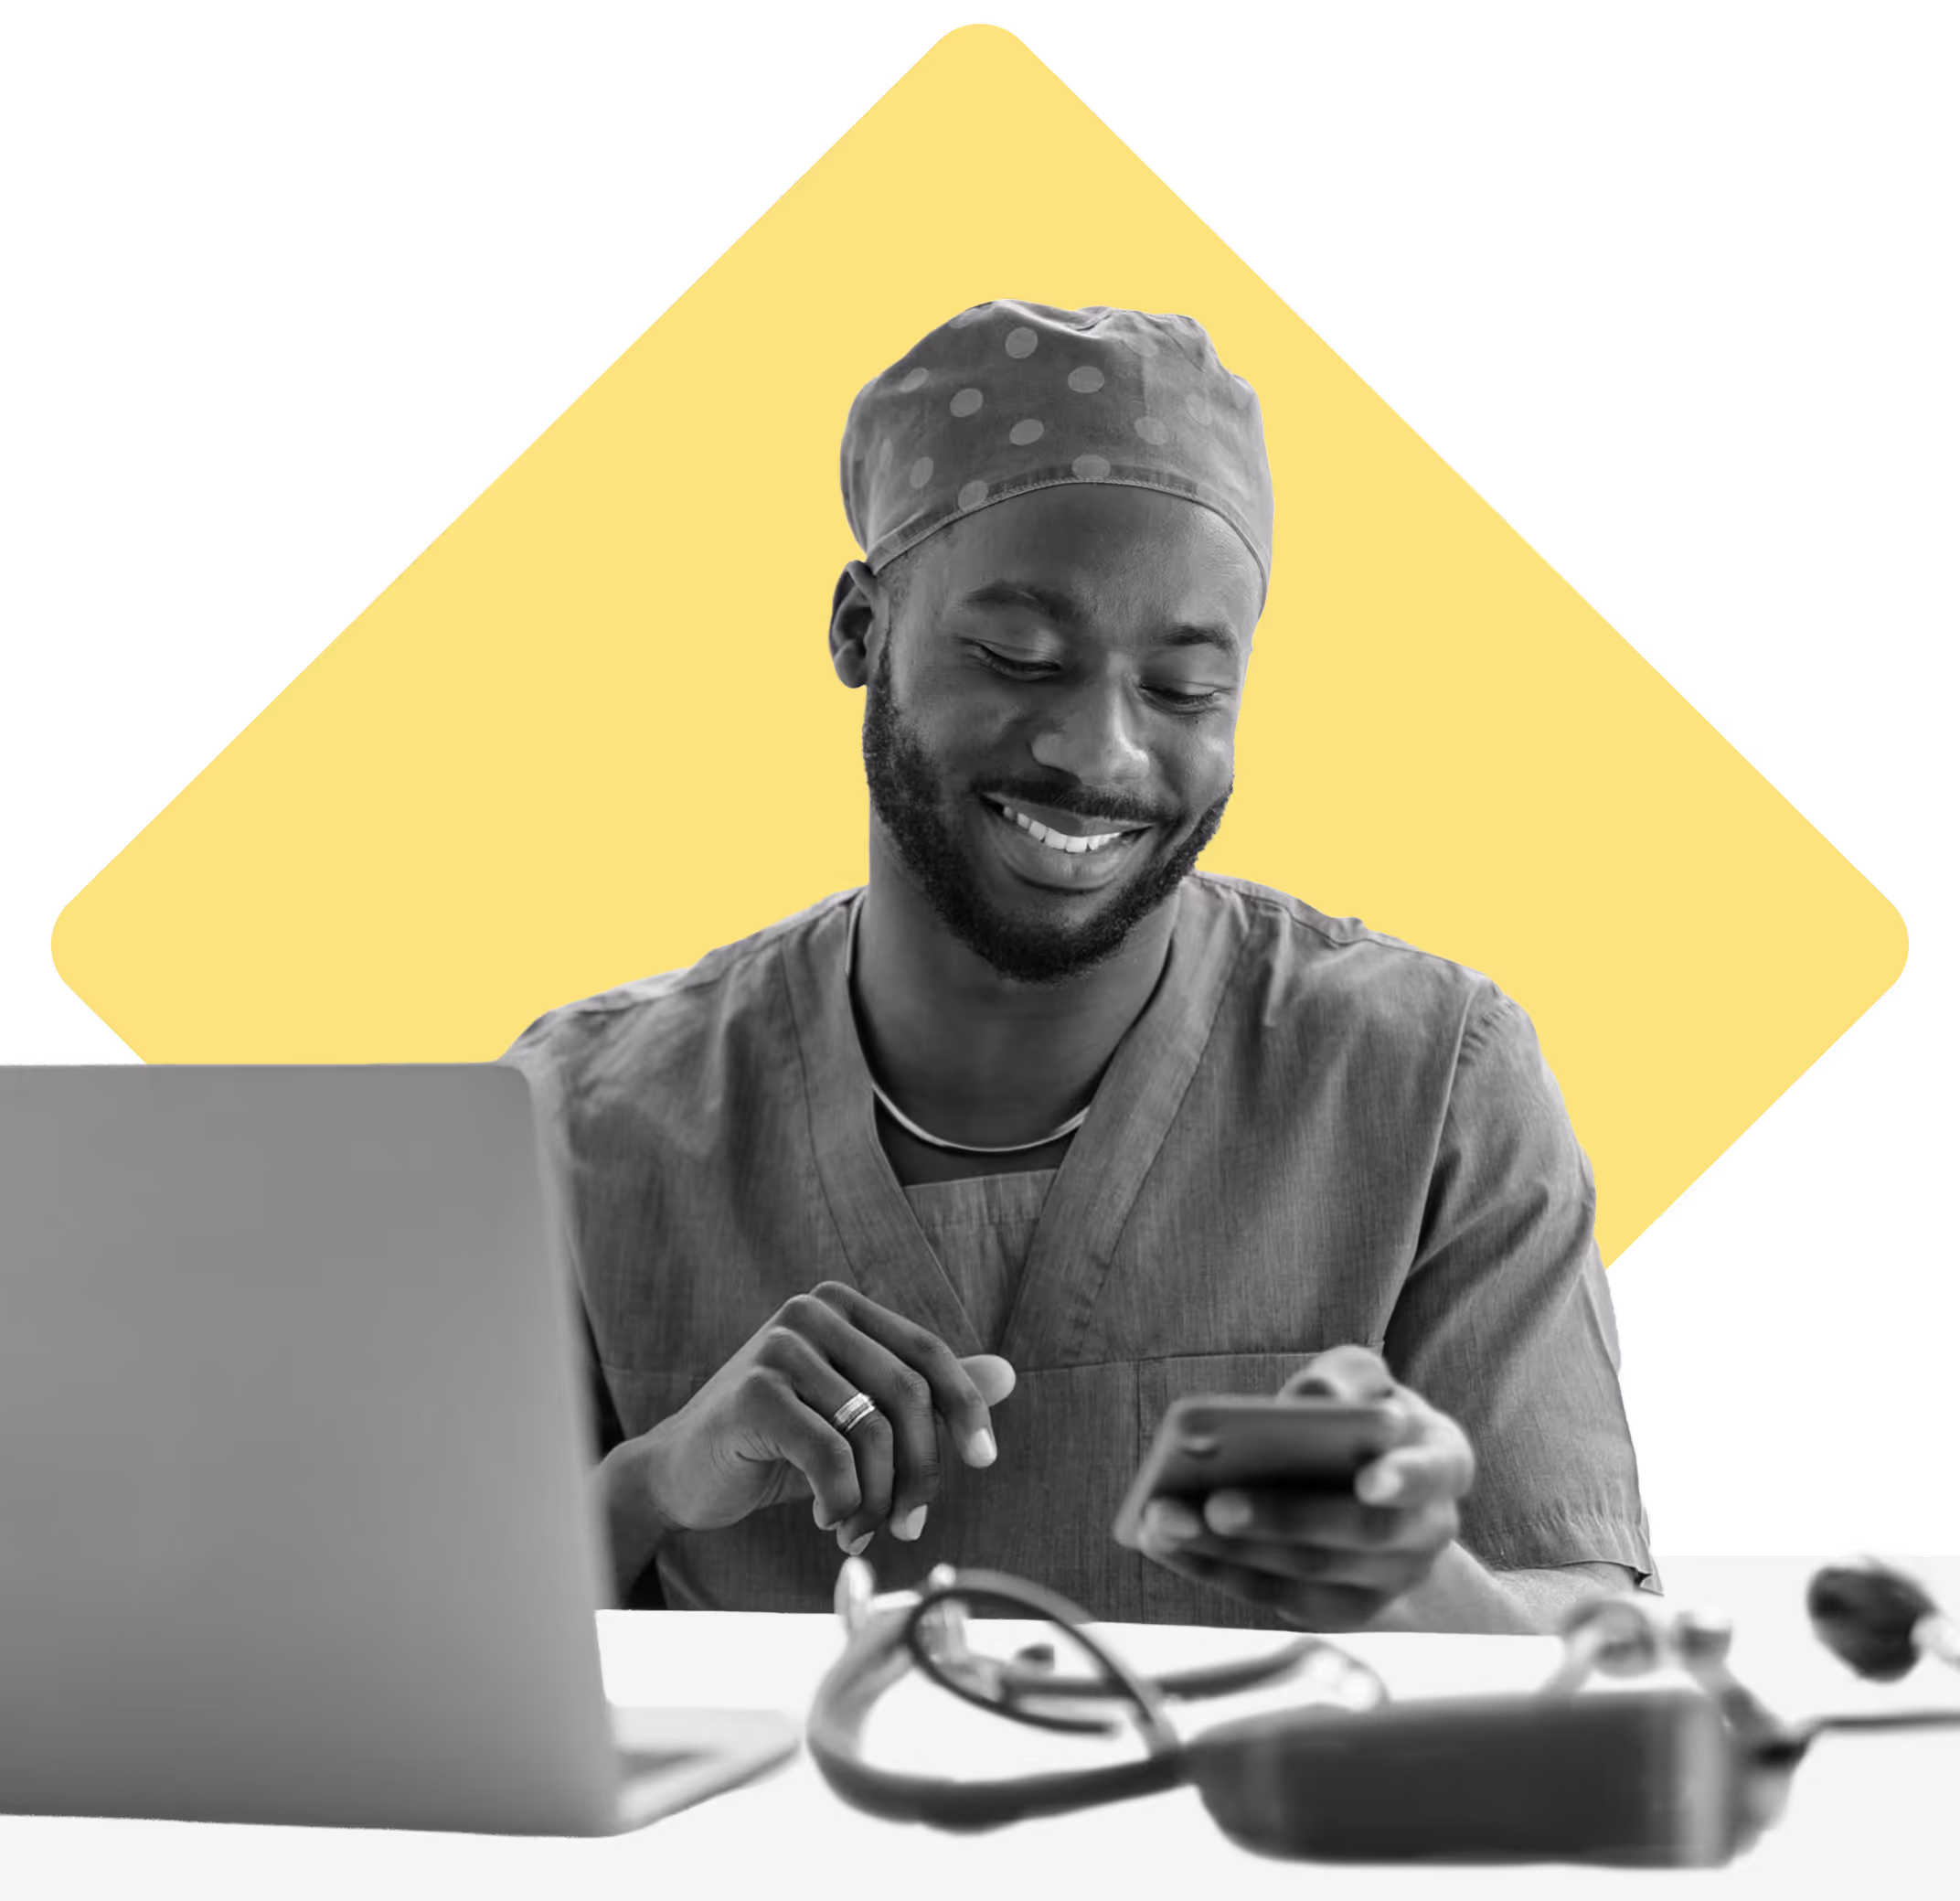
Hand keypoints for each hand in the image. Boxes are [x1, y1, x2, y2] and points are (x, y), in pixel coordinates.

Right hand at [630, 1282, 1014, 1556]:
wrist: (680, 1474)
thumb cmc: (777, 1444)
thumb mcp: (855, 1415)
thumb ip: (924, 1392)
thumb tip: (1008, 1373)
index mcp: (842, 1307)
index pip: (929, 1352)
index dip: (967, 1407)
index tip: (985, 1462)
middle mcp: (812, 1312)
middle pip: (909, 1394)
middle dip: (922, 1470)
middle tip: (910, 1523)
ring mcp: (778, 1347)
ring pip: (874, 1433)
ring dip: (879, 1498)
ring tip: (861, 1528)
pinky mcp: (753, 1394)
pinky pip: (831, 1458)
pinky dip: (843, 1503)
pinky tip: (829, 1521)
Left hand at [1135, 1345, 1472, 1629]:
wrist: (1376, 1486)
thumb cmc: (1363, 1418)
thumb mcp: (1365, 1382)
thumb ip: (1348, 1376)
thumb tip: (1316, 1397)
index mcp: (1443, 1461)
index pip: (1432, 1472)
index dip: (1403, 1479)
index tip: (1368, 1480)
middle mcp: (1427, 1531)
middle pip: (1359, 1535)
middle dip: (1284, 1519)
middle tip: (1216, 1503)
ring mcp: (1388, 1581)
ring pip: (1310, 1575)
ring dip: (1231, 1551)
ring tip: (1165, 1520)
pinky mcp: (1342, 1610)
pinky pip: (1278, 1598)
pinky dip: (1218, 1571)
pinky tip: (1169, 1543)